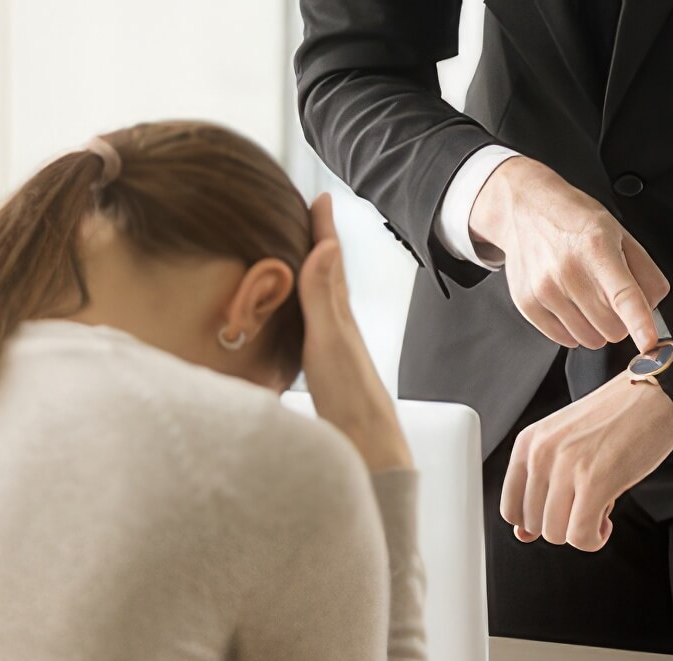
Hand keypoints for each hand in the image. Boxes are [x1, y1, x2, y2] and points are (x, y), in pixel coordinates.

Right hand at [298, 194, 413, 472]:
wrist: (369, 453)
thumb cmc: (350, 403)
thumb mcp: (329, 343)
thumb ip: (323, 298)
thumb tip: (326, 246)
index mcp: (339, 317)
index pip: (329, 262)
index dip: (323, 229)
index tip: (320, 195)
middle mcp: (340, 330)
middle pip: (328, 277)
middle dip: (318, 244)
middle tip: (311, 216)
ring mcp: (335, 353)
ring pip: (322, 303)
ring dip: (313, 278)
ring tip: (304, 259)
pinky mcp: (327, 377)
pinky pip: (312, 331)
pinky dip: (305, 314)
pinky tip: (302, 325)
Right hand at [472, 157, 670, 351]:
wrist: (525, 209)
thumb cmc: (573, 220)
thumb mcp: (619, 233)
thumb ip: (645, 272)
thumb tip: (653, 309)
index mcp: (597, 249)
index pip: (624, 295)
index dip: (640, 322)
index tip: (648, 341)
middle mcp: (568, 271)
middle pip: (612, 328)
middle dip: (619, 320)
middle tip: (609, 295)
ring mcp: (544, 289)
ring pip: (590, 339)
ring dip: (596, 327)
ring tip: (586, 295)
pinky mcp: (527, 303)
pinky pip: (564, 339)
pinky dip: (573, 329)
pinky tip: (569, 302)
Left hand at [500, 373, 672, 551]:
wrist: (657, 395)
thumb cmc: (616, 420)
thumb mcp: (566, 445)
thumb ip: (542, 487)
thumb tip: (523, 535)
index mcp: (528, 442)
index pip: (510, 508)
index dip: (534, 523)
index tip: (559, 516)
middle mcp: (541, 452)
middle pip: (533, 525)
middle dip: (562, 526)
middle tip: (585, 508)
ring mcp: (566, 466)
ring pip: (555, 534)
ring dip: (580, 532)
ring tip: (598, 510)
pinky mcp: (595, 481)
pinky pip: (581, 536)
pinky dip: (594, 539)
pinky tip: (606, 522)